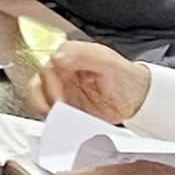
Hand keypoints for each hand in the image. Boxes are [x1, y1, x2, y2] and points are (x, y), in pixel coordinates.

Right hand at [30, 39, 149, 121]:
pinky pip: (46, 109)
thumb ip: (84, 55)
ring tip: (56, 115)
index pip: (48, 65)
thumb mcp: (109, 62)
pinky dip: (49, 115)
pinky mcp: (64, 104)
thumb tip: (56, 57)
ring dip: (42, 106)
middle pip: (38, 80)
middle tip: (59, 108)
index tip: (59, 96)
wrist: (137, 99)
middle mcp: (62, 70)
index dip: (50, 82)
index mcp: (71, 55)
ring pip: (37, 94)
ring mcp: (61, 88)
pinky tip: (60, 119)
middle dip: (45, 97)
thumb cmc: (125, 78)